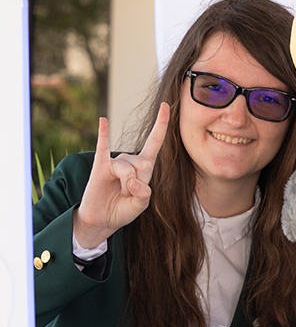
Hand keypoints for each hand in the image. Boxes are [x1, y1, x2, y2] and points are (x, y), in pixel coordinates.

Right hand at [74, 103, 170, 249]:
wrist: (102, 220)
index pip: (155, 141)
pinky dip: (103, 134)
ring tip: (119, 193)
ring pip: (129, 170)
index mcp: (144, 165)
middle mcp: (130, 160)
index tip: (165, 106)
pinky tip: (103, 120)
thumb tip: (131, 181)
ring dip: (126, 187)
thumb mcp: (141, 205)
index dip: (161, 124)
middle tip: (129, 193)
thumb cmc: (123, 209)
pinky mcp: (100, 167)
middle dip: (140, 183)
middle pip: (145, 164)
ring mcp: (114, 162)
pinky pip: (102, 148)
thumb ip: (144, 194)